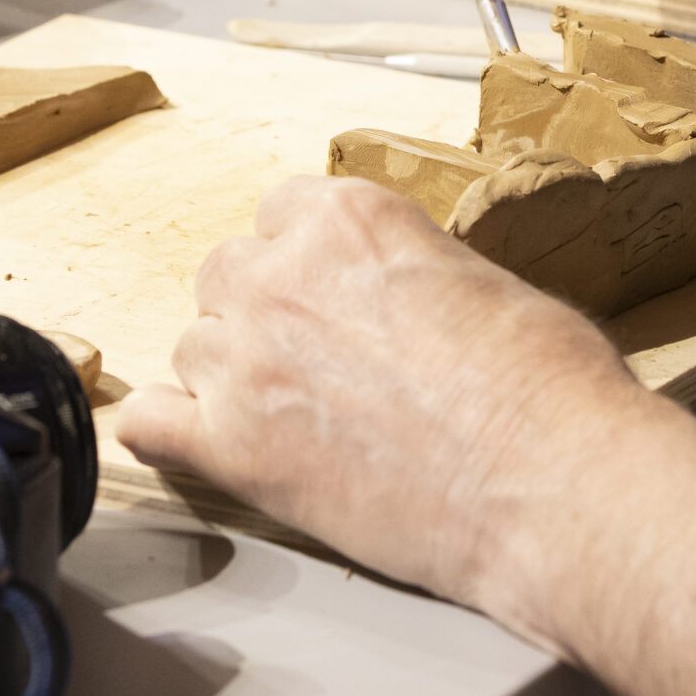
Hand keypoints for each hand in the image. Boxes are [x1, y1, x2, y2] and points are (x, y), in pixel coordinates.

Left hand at [113, 175, 649, 637]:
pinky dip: (168, 431)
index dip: (307, 258)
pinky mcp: (232, 449)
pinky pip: (147, 423)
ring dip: (232, 376)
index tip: (331, 293)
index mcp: (350, 218)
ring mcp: (248, 361)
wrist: (548, 482)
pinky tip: (199, 440)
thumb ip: (412, 273)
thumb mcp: (488, 282)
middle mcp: (283, 274)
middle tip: (320, 361)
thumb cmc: (547, 387)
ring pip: (194, 348)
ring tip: (295, 417)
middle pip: (228, 275)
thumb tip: (404, 300)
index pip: (282, 212)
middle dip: (265, 313)